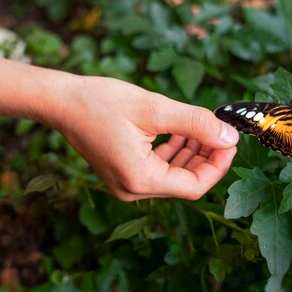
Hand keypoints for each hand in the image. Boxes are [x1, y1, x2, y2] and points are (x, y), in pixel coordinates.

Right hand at [55, 77, 238, 200]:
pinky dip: (173, 150)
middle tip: (221, 129)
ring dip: (191, 151)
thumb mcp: (154, 108)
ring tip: (202, 125)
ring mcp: (125, 183)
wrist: (60, 102)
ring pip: (172, 174)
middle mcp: (132, 189)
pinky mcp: (122, 172)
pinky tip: (182, 129)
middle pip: (185, 181)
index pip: (195, 186)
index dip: (218, 164)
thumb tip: (229, 136)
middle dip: (207, 156)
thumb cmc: (100, 102)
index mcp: (140, 180)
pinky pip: (157, 168)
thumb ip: (196, 123)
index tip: (230, 139)